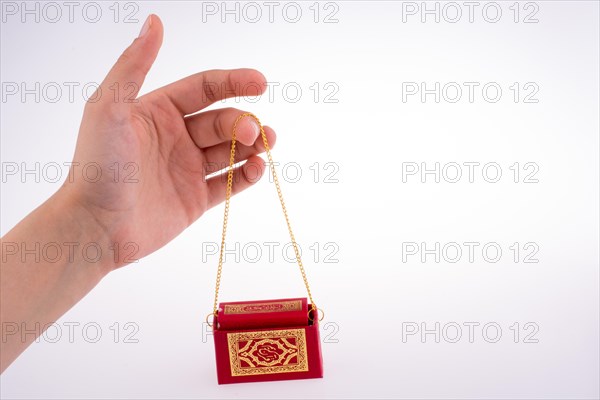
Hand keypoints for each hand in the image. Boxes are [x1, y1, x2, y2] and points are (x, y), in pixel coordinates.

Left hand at [61, 14, 275, 269]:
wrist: (94, 227)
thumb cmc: (96, 166)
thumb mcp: (110, 107)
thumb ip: (135, 64)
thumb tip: (155, 21)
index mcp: (159, 112)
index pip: (205, 88)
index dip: (235, 82)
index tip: (261, 83)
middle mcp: (176, 138)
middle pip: (222, 121)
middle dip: (242, 122)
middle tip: (253, 132)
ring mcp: (187, 169)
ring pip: (231, 151)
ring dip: (254, 145)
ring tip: (268, 143)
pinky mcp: (195, 199)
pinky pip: (229, 183)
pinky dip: (247, 175)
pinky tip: (258, 168)